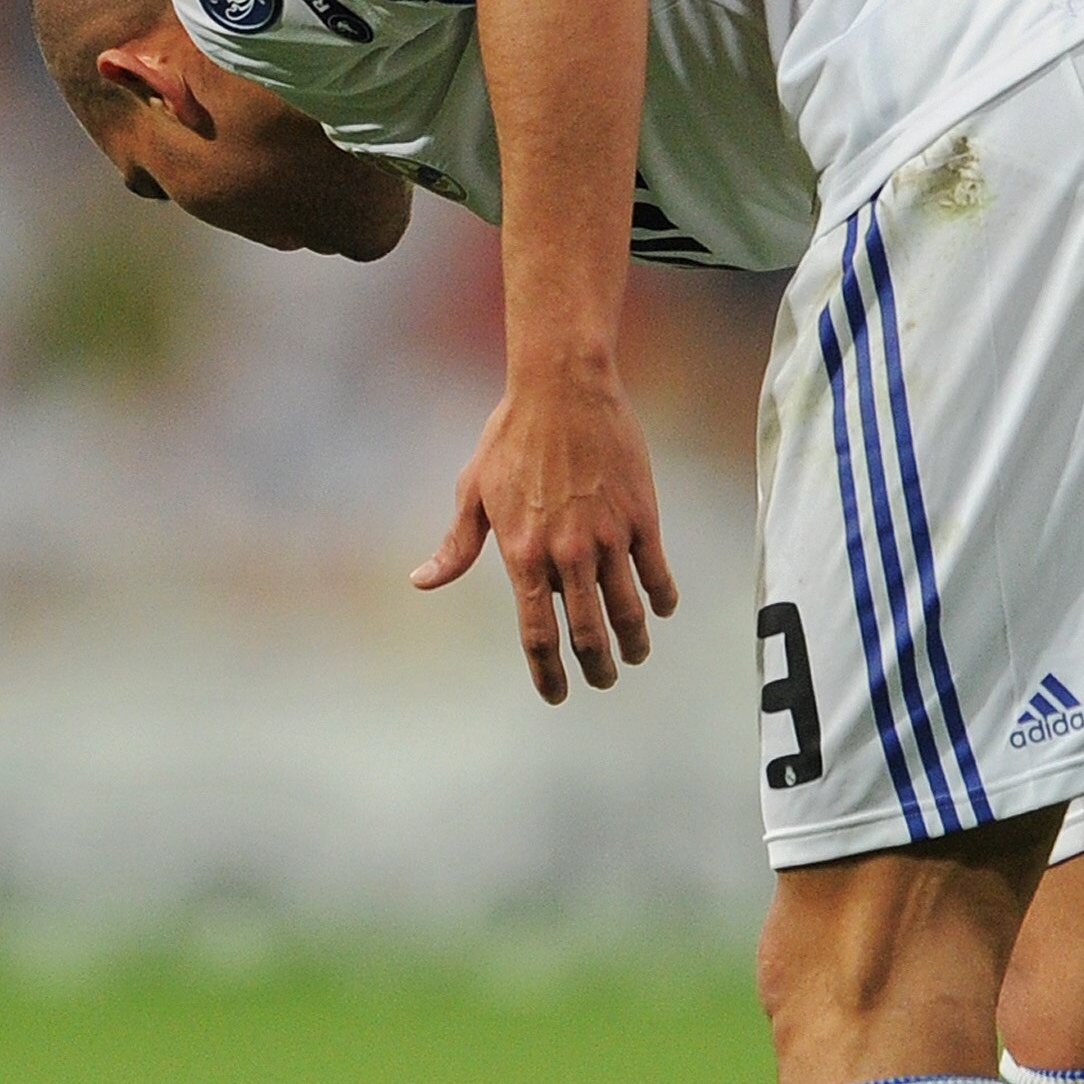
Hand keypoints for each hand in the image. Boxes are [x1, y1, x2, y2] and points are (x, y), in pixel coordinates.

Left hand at [412, 368, 677, 700]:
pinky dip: (662, 598)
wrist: (563, 389)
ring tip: (635, 656)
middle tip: (603, 681)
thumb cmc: (510, 436)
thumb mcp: (472, 490)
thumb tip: (422, 582)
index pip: (537, 634)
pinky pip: (657, 572)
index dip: (548, 673)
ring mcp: (609, 538)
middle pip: (588, 634)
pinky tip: (662, 610)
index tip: (555, 694)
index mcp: (523, 555)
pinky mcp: (641, 517)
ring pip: (628, 611)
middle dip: (596, 668)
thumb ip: (456, 545)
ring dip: (634, 642)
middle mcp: (568, 555)